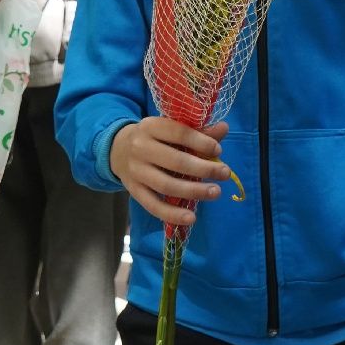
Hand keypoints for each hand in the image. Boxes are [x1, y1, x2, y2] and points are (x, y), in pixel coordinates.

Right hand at [110, 119, 231, 226]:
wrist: (118, 150)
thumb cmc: (154, 138)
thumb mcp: (170, 128)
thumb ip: (197, 131)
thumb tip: (224, 129)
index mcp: (151, 126)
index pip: (179, 133)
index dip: (201, 142)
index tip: (218, 150)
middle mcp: (140, 147)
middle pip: (175, 162)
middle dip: (204, 168)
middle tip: (225, 173)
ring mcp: (136, 171)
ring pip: (166, 185)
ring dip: (194, 191)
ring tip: (215, 192)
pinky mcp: (134, 191)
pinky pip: (153, 206)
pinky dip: (172, 214)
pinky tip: (192, 218)